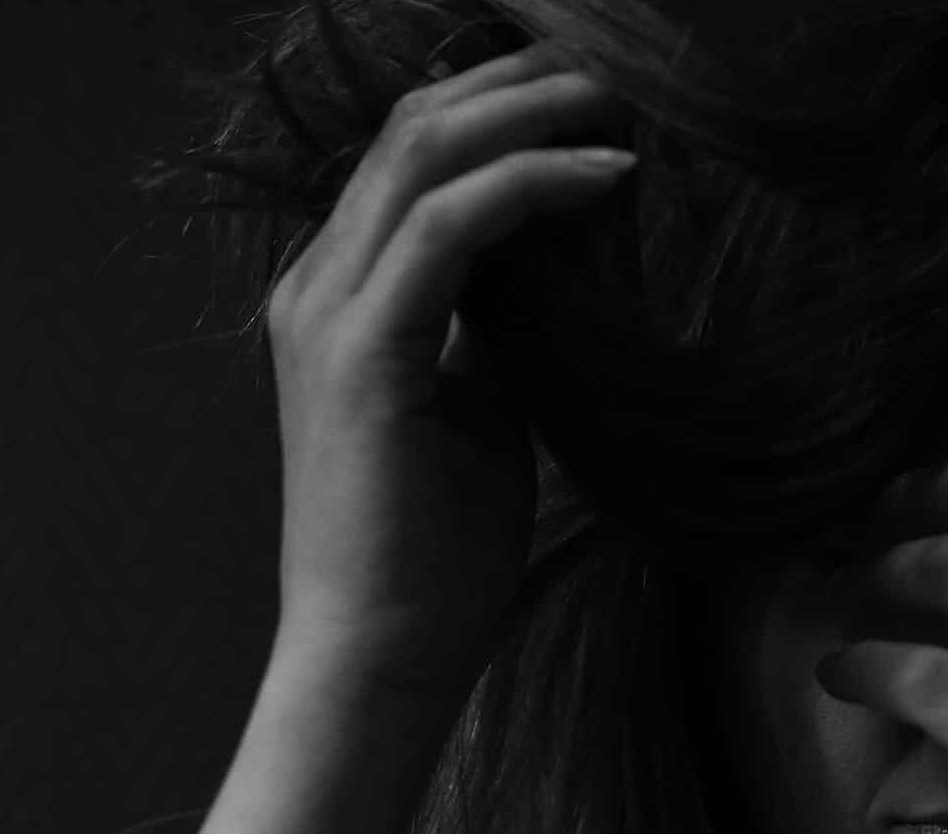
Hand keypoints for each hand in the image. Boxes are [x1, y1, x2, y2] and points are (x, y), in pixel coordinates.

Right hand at [263, 42, 633, 694]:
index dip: (507, 102)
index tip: (605, 92)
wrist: (381, 652)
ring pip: (428, 152)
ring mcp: (327, 310)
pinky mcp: (362, 352)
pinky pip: (451, 224)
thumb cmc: (437, 548)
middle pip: (418, 124)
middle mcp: (317, 282)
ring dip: (537, 110)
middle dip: (526, 80)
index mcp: (339, 292)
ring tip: (629, 101)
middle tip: (625, 67)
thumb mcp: (481, 403)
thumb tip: (566, 256)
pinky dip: (535, 182)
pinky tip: (612, 176)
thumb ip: (500, 323)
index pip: (415, 151)